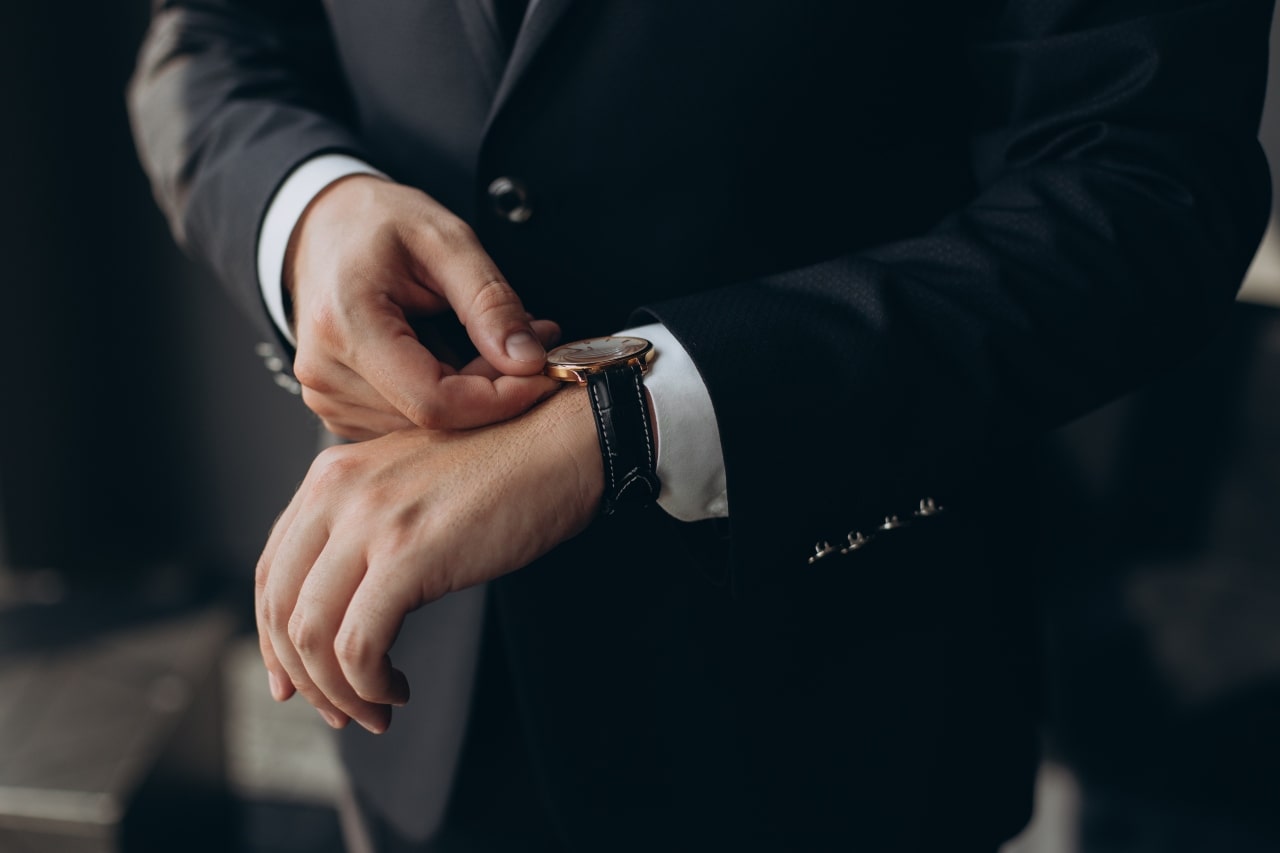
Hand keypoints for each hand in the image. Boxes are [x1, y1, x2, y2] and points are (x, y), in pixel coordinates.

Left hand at [255, 386, 602, 732]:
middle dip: (303, 676)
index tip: (294, 679)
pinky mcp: (408, 555)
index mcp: (333, 476)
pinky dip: (370, 685)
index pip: (272, 569)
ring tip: (375, 708)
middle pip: (281, 607)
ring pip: (312, 635)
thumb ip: (366, 524)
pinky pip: (360, 645)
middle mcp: (339, 492)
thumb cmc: (504, 468)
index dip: (276, 637)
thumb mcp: (411, 484)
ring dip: (338, 691)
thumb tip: (342, 603)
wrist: (561, 445)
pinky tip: (398, 689)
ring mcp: (370, 522)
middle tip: (336, 709)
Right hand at [287, 175, 561, 438]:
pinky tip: (458, 359)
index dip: (499, 399)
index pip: (434, 402)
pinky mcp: (337, 407)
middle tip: (532, 344)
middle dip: (493, 391)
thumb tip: (527, 361)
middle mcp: (325, 372)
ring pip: (425, 427)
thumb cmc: (379, 223)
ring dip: (472, 396)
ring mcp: (326, 395)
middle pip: (433, 418)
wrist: (325, 226)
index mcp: (345, 326)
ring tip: (494, 343)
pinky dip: (446, 399)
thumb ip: (490, 302)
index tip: (542, 372)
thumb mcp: (447, 241)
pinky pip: (408, 423)